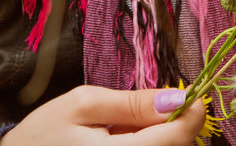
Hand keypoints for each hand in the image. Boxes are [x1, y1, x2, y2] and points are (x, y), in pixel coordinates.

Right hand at [0, 86, 206, 145]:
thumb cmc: (44, 133)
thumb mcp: (84, 104)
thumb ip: (132, 103)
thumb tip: (177, 97)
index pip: (178, 138)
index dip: (191, 112)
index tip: (189, 94)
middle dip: (172, 126)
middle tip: (142, 111)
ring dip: (157, 138)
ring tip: (123, 130)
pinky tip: (122, 142)